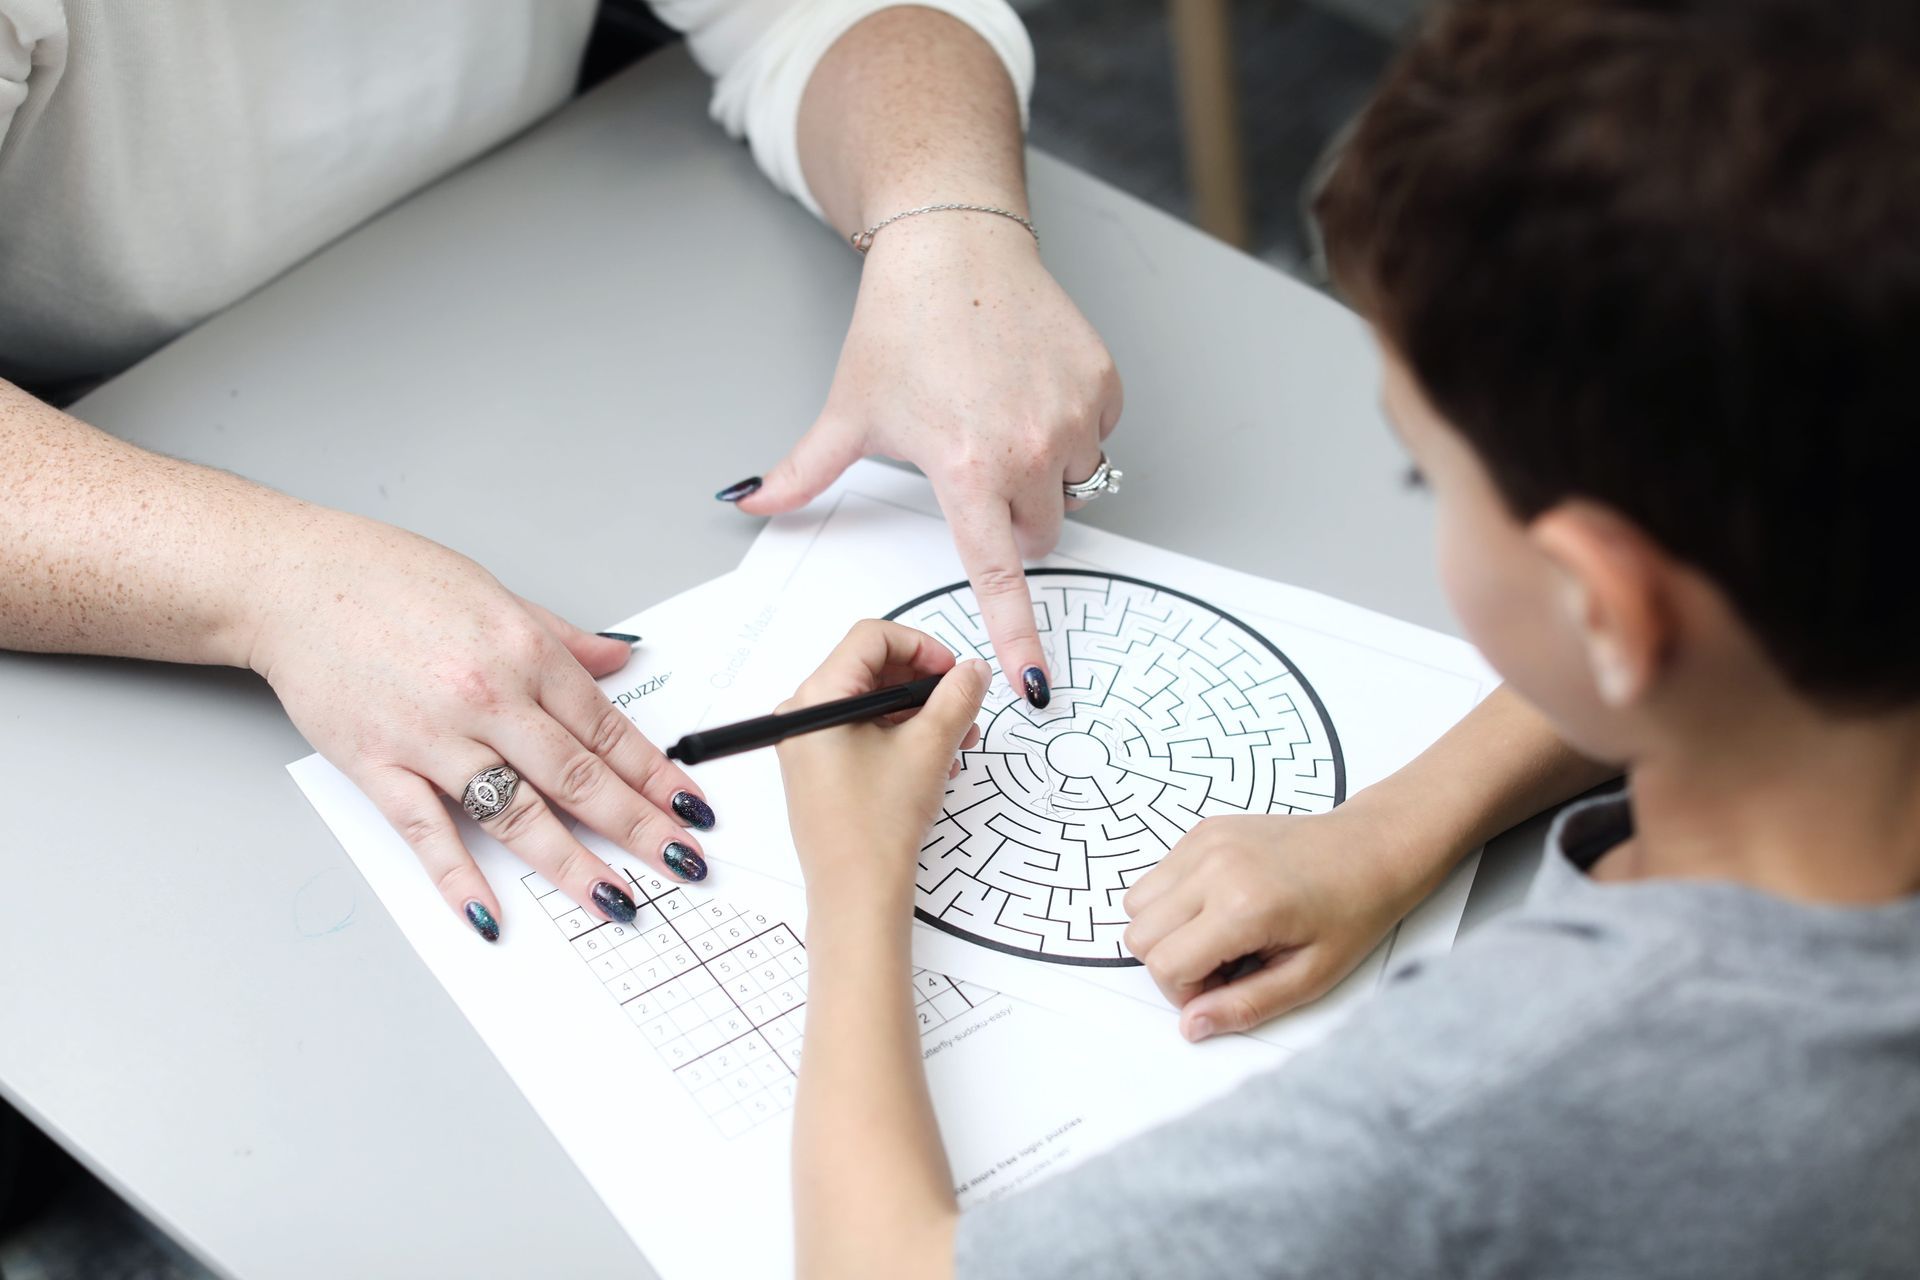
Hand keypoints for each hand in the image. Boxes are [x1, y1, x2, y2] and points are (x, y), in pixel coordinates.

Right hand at [248, 512, 714, 938]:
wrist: (292, 580)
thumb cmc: (387, 579)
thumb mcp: (495, 593)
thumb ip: (561, 638)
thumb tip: (619, 656)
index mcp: (524, 653)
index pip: (608, 729)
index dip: (656, 776)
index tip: (690, 809)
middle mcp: (488, 698)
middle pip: (580, 778)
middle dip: (639, 828)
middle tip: (681, 864)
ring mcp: (433, 738)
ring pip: (519, 814)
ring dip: (572, 865)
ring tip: (615, 900)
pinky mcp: (378, 766)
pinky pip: (429, 833)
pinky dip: (460, 878)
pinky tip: (492, 913)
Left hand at [733, 215, 1122, 703]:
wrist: (953, 244)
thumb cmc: (903, 323)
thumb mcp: (850, 410)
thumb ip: (804, 472)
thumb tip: (747, 502)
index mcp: (966, 468)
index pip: (997, 573)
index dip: (1018, 633)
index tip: (1037, 680)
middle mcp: (1029, 450)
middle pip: (1036, 534)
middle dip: (1009, 516)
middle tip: (973, 464)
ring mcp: (1074, 416)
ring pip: (1070, 486)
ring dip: (1043, 470)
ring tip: (1000, 414)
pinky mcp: (1103, 385)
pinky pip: (1096, 437)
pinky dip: (1071, 425)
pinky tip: (1029, 387)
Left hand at [775, 621, 988, 915]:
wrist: (857, 894)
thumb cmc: (877, 826)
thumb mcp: (929, 748)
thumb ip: (957, 697)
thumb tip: (972, 670)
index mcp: (817, 698)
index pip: (871, 637)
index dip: (921, 646)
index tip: (953, 672)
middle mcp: (802, 714)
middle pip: (871, 668)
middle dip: (923, 683)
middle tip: (963, 705)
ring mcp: (808, 743)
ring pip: (871, 703)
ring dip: (918, 713)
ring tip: (958, 739)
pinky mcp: (820, 769)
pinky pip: (862, 731)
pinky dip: (900, 735)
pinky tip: (935, 759)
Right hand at [1122, 804, 1430, 1041]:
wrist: (1370, 849)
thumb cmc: (1351, 912)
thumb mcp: (1308, 977)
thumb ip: (1245, 1006)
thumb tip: (1191, 1026)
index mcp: (1243, 907)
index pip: (1164, 964)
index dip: (1185, 992)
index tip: (1224, 988)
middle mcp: (1214, 867)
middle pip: (1139, 934)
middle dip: (1171, 963)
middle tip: (1223, 964)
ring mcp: (1205, 842)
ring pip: (1137, 903)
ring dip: (1167, 930)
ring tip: (1219, 934)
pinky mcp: (1204, 830)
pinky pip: (1158, 875)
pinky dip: (1176, 900)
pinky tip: (1221, 905)